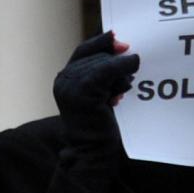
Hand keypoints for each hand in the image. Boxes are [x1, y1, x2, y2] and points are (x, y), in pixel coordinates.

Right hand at [53, 31, 137, 151]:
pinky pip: (109, 68)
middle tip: (124, 86)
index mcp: (64, 79)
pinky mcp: (83, 89)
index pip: (84, 50)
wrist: (93, 150)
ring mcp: (70, 84)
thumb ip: (103, 72)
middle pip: (98, 55)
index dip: (102, 42)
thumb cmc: (99, 124)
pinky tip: (130, 77)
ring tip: (120, 93)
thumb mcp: (100, 93)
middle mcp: (63, 79)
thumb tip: (123, 47)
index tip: (122, 43)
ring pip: (105, 61)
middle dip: (117, 66)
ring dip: (121, 73)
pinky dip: (124, 68)